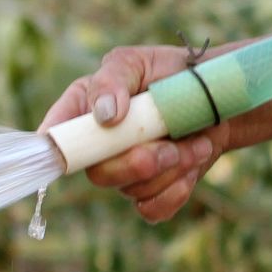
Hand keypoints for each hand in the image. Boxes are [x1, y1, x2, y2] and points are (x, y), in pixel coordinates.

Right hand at [38, 43, 244, 221]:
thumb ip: (113, 80)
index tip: (85, 147)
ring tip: (196, 143)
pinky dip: (177, 190)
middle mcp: (99, 147)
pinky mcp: (151, 192)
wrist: (217, 99)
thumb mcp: (138, 62)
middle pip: (97, 174)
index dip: (59, 149)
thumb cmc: (171, 72)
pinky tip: (193, 164)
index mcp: (84, 110)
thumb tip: (105, 115)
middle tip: (169, 148)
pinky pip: (152, 209)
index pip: (55, 137)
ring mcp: (124, 173)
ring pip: (132, 190)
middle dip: (137, 163)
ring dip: (171, 169)